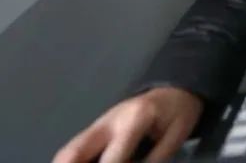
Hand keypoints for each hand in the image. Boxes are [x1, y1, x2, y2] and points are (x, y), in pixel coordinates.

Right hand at [53, 87, 202, 162]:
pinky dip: (71, 161)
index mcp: (134, 120)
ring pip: (68, 151)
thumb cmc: (177, 112)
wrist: (172, 89)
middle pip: (74, 151)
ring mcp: (97, 124)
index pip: (113, 158)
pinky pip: (74, 149)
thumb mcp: (175, 136)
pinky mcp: (94, 129)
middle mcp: (108, 121)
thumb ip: (154, 159)